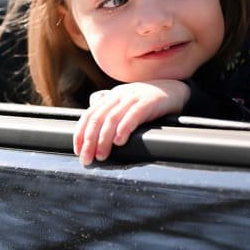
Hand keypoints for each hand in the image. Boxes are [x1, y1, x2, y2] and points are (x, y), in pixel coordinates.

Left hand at [73, 79, 189, 165]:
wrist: (172, 90)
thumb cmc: (146, 102)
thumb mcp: (123, 104)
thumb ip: (106, 111)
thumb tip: (88, 123)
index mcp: (110, 98)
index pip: (89, 115)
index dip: (80, 133)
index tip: (78, 151)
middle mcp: (118, 96)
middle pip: (97, 118)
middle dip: (89, 140)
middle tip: (86, 158)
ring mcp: (132, 98)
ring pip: (112, 118)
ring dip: (104, 139)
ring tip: (101, 155)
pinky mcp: (147, 102)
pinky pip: (133, 115)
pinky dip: (124, 129)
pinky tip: (120, 142)